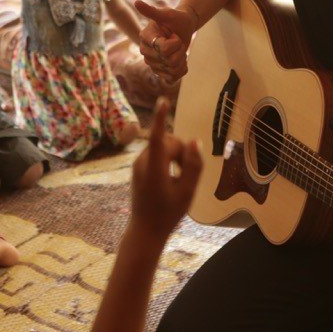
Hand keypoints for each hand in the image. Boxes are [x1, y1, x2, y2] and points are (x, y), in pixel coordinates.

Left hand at [130, 98, 201, 240]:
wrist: (145, 230)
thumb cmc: (168, 213)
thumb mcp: (187, 192)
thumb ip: (193, 166)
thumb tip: (194, 142)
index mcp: (154, 169)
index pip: (159, 138)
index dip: (162, 118)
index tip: (162, 101)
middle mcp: (143, 163)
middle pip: (167, 142)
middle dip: (181, 151)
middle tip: (188, 174)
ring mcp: (138, 165)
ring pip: (162, 148)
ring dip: (174, 156)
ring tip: (180, 179)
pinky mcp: (138, 168)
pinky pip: (156, 155)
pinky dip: (167, 160)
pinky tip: (171, 179)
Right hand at [133, 0, 194, 82]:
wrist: (183, 27)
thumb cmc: (175, 18)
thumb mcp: (166, 14)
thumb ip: (152, 11)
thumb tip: (136, 2)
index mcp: (144, 38)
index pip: (164, 50)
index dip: (175, 43)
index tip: (173, 34)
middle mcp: (145, 52)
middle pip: (169, 61)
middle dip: (180, 50)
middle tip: (177, 41)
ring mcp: (151, 63)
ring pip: (172, 70)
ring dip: (182, 59)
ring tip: (178, 49)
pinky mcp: (159, 72)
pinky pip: (173, 78)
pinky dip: (181, 69)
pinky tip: (180, 60)